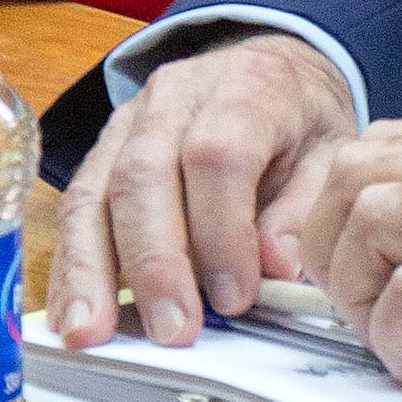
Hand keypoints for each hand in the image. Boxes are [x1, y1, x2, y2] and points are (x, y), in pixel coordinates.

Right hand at [51, 35, 369, 348]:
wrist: (270, 70)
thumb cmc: (299, 119)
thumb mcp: (329, 152)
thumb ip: (304, 210)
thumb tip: (275, 267)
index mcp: (246, 87)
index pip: (219, 156)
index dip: (222, 233)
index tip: (236, 298)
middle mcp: (176, 96)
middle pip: (144, 174)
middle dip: (154, 263)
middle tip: (172, 330)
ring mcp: (129, 121)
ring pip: (94, 191)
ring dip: (90, 270)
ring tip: (91, 331)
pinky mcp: (101, 150)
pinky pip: (75, 206)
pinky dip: (72, 264)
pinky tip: (74, 311)